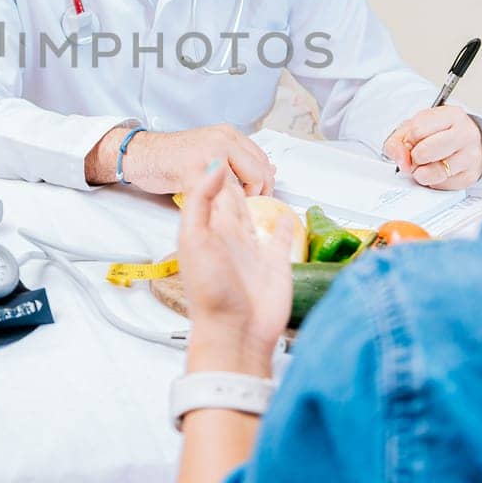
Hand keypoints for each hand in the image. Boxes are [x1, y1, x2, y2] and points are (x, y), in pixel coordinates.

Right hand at [124, 124, 276, 196]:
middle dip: (258, 195)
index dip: (265, 184)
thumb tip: (270, 171)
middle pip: (259, 173)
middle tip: (247, 208)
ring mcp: (209, 153)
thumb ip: (237, 159)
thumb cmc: (173, 157)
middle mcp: (223, 139)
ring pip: (243, 185)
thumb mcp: (210, 150)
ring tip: (230, 209)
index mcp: (229, 134)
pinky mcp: (194, 170)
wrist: (141, 154)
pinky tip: (213, 210)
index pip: (263, 161)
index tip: (258, 197)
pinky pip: (218, 194)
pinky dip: (220, 207)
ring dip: (241, 203)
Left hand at [176, 162, 294, 375]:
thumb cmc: (211, 292)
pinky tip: (287, 216)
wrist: (236, 332)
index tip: (222, 150)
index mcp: (209, 230)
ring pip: (258, 217)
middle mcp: (231, 238)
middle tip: (244, 162)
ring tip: (265, 182)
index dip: (217, 174)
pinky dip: (285, 225)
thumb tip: (214, 167)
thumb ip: (201, 202)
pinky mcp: (277, 263)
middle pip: (235, 202)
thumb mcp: (194, 240)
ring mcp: (254, 251)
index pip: (213, 193)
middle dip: (238, 182)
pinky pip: (282, 238)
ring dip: (261, 200)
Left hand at [382, 108, 481, 188]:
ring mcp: (471, 156)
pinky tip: (438, 171)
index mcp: (451, 115)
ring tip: (426, 165)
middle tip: (416, 157)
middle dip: (414, 158)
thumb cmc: (438, 133)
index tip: (410, 142)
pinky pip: (442, 185)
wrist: (465, 142)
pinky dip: (434, 181)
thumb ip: (397, 142)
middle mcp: (465, 134)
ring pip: (434, 172)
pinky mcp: (470, 176)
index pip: (417, 130)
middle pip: (425, 152)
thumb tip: (402, 162)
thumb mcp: (414, 127)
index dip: (407, 140)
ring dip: (422, 173)